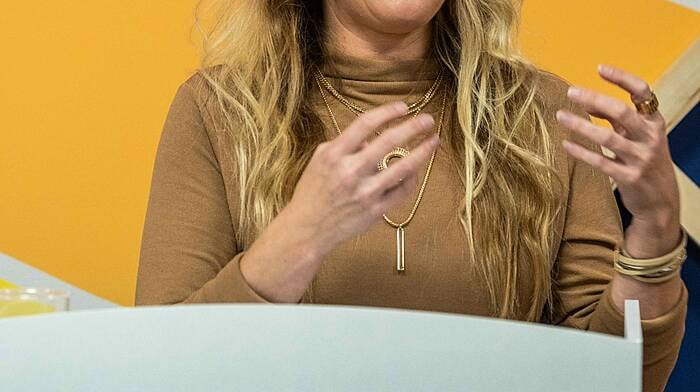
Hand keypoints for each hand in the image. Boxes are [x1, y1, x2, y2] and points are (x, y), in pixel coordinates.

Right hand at [287, 101, 438, 254]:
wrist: (307, 228)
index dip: (387, 112)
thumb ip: (345, 145)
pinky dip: (412, 178)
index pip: (365, 124)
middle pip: (388, 141)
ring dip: (423, 152)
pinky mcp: (375, 211)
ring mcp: (365, 192)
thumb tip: (369, 138)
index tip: (403, 106)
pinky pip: (402, 191)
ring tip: (434, 141)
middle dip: (412, 127)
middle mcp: (350, 172)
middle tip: (428, 120)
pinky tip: (417, 170)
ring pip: (403, 168)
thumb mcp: (320, 160)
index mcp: (334, 155)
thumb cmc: (312, 192)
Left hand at [555, 64, 680, 256]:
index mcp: (654, 122)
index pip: (643, 92)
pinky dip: (581, 152)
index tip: (599, 69)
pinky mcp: (629, 178)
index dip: (622, 78)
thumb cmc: (643, 161)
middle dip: (594, 99)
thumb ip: (615, 119)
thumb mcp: (637, 136)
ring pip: (607, 137)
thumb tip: (584, 98)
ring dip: (581, 125)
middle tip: (570, 91)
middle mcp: (650, 137)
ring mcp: (640, 158)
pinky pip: (600, 162)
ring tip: (560, 116)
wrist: (661, 201)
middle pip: (621, 112)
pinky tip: (565, 144)